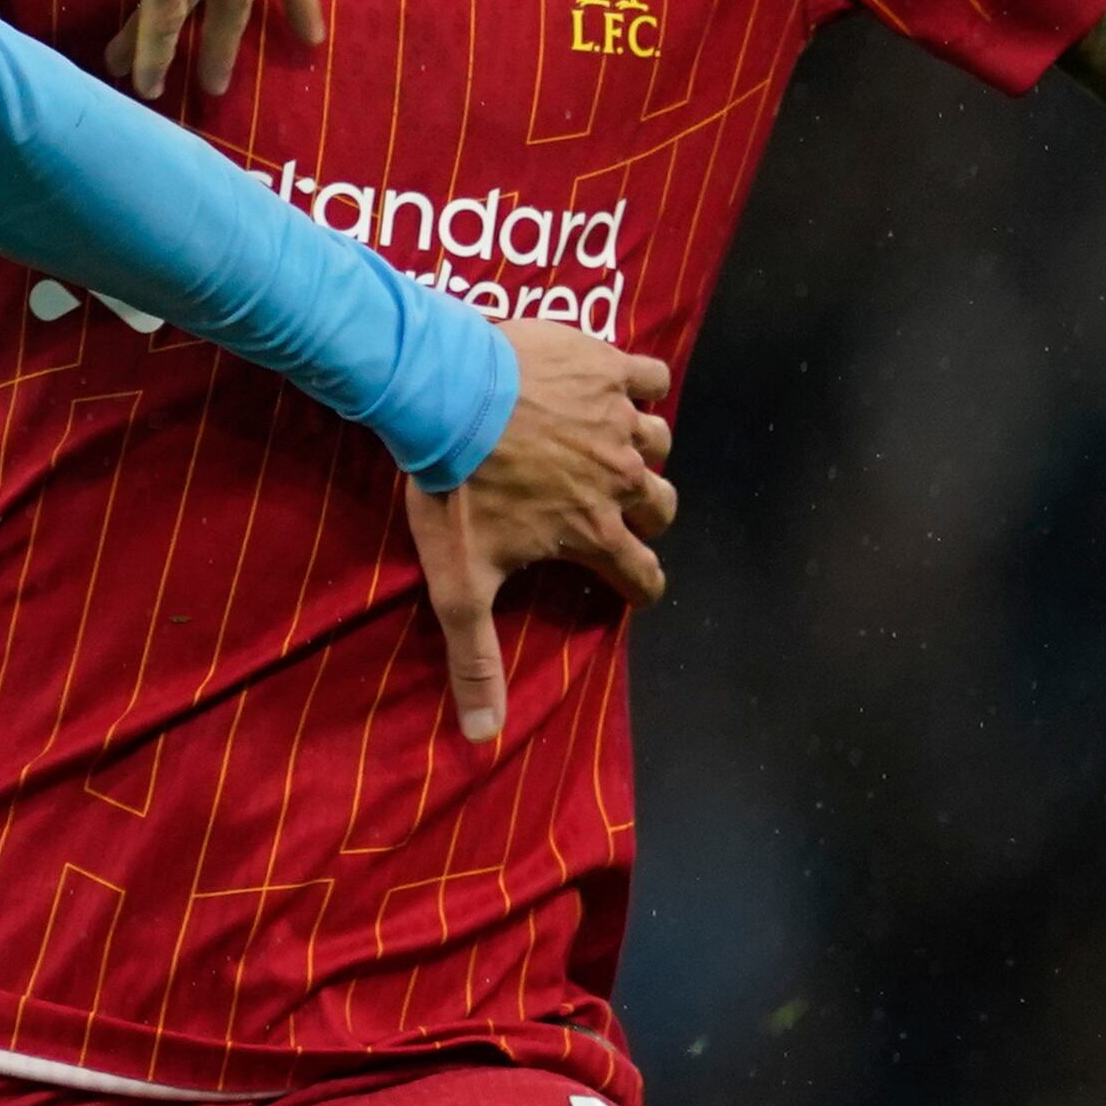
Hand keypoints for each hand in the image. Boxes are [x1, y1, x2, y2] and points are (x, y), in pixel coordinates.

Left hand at [402, 321, 677, 740]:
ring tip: (604, 447)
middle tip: (605, 507)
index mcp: (594, 532)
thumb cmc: (455, 488)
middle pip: (662, 506)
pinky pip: (650, 377)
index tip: (627, 582)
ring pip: (658, 442)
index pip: (645, 575)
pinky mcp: (607, 368)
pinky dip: (638, 384)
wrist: (443, 392)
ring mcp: (619, 420)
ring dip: (639, 449)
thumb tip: (482, 738)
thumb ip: (475, 660)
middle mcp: (620, 479)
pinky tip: (613, 387)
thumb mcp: (460, 584)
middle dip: (642, 514)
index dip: (638, 584)